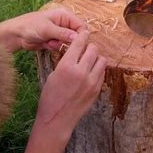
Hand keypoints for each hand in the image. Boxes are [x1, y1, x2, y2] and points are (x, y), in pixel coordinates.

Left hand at [0, 8, 83, 52]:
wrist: (16, 35)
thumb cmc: (30, 26)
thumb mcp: (47, 29)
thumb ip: (63, 33)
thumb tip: (78, 37)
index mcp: (65, 16)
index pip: (81, 25)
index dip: (81, 35)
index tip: (77, 44)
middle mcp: (65, 23)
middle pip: (77, 35)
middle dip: (69, 41)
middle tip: (59, 42)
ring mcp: (60, 32)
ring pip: (70, 42)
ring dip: (61, 45)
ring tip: (50, 43)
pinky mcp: (55, 40)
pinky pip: (62, 46)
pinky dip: (55, 47)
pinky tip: (47, 45)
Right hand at [11, 30, 106, 152]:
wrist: (57, 119)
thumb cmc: (50, 97)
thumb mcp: (54, 74)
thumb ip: (66, 61)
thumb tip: (76, 50)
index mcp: (67, 66)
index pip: (79, 43)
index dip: (82, 36)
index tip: (83, 33)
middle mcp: (81, 72)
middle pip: (93, 49)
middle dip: (89, 47)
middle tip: (85, 50)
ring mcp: (91, 81)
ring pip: (101, 59)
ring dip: (96, 57)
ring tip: (89, 61)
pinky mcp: (97, 89)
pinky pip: (102, 72)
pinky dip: (98, 69)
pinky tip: (91, 71)